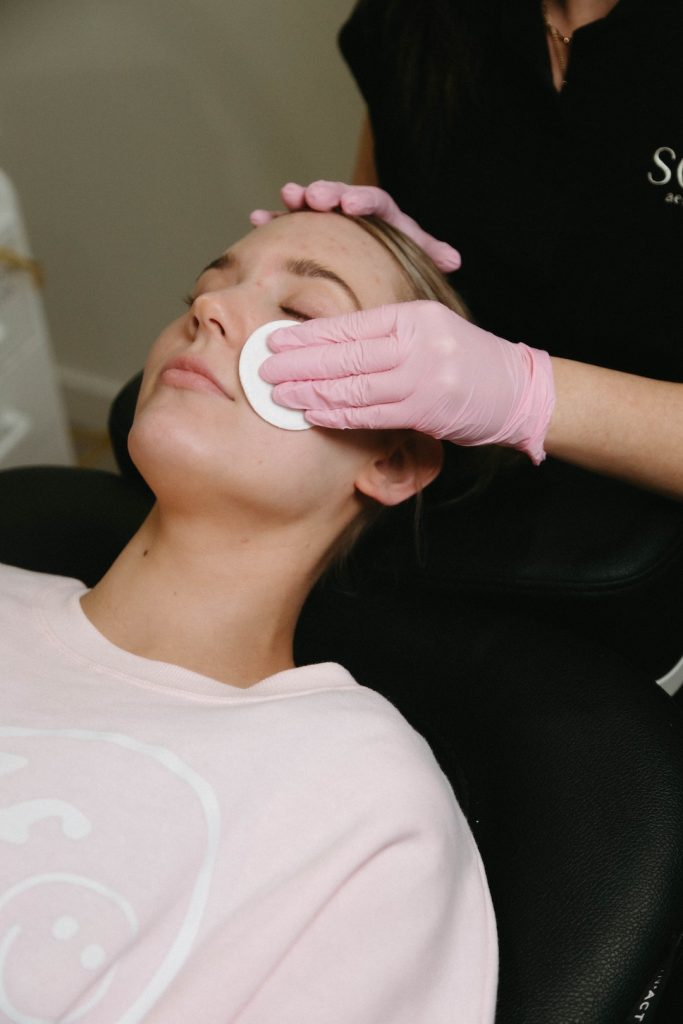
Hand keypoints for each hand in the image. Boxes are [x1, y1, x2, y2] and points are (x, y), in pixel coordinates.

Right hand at [250, 180, 460, 272]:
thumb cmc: (399, 262)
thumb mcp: (415, 257)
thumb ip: (429, 253)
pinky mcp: (308, 232)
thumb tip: (453, 259)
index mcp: (382, 215)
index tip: (349, 204)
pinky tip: (256, 218)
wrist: (381, 270)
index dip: (362, 200)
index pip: (374, 201)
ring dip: (297, 200)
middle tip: (313, 197)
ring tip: (285, 197)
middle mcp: (352, 211)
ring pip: (311, 204)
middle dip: (326, 193)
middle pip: (339, 194)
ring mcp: (328, 220)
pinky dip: (274, 220)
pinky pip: (290, 223)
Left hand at [259, 301, 555, 463]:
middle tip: (262, 370)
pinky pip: (372, 413)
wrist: (516, 388)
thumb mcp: (429, 332)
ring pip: (354, 385)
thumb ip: (386, 336)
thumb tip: (329, 345)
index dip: (307, 336)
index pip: (350, 325)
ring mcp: (423, 377)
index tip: (274, 342)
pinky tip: (312, 413)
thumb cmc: (466, 361)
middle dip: (298, 363)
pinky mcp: (427, 410)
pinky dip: (338, 414)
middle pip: (345, 353)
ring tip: (277, 394)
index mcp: (413, 316)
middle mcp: (417, 343)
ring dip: (310, 392)